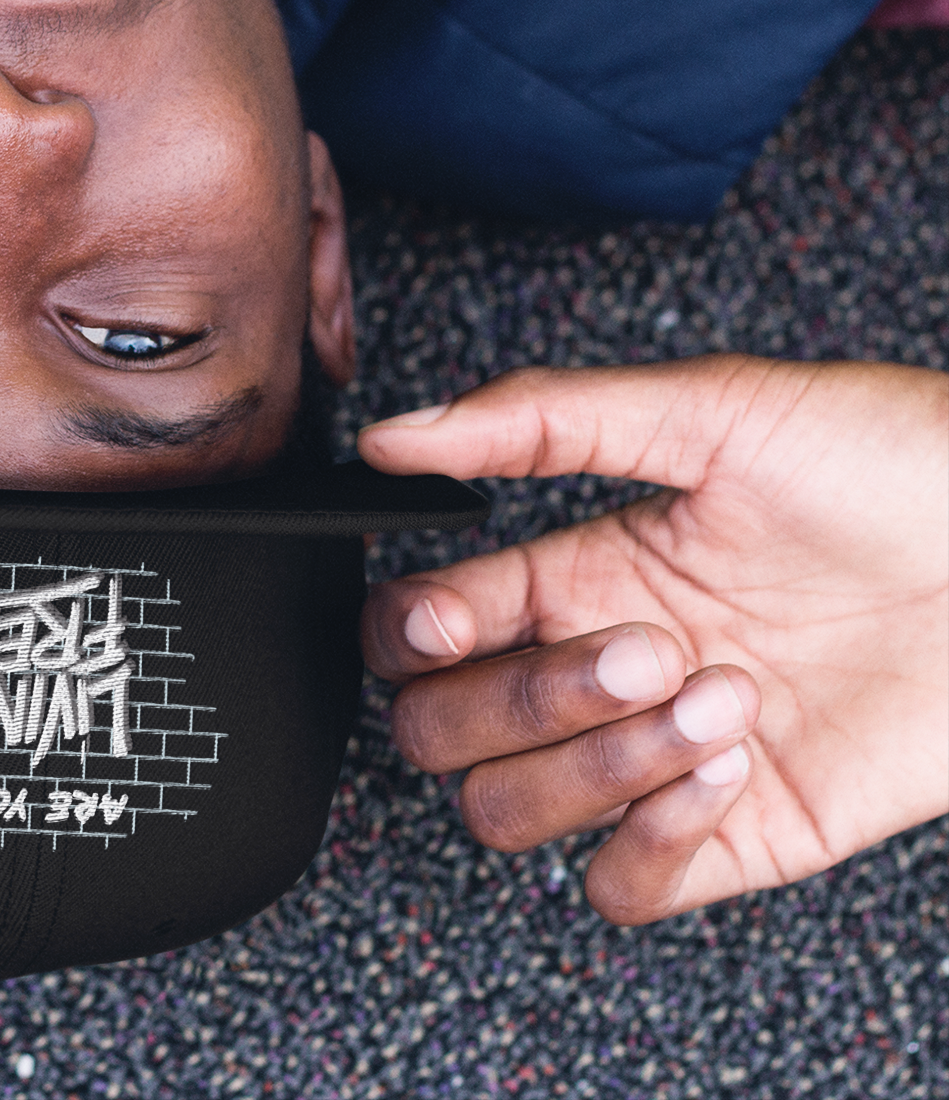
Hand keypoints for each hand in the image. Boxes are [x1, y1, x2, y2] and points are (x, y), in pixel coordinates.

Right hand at [356, 355, 948, 924]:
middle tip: (646, 649)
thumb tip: (396, 433)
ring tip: (720, 698)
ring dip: (599, 765)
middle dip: (527, 699)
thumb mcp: (718, 410)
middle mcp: (599, 669)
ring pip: (511, 812)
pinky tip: (732, 767)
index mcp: (577, 571)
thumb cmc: (902, 469)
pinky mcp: (735, 834)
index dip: (419, 633)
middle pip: (443, 732)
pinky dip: (651, 840)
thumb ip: (544, 418)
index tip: (463, 621)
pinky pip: (619, 884)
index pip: (421, 625)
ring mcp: (658, 758)